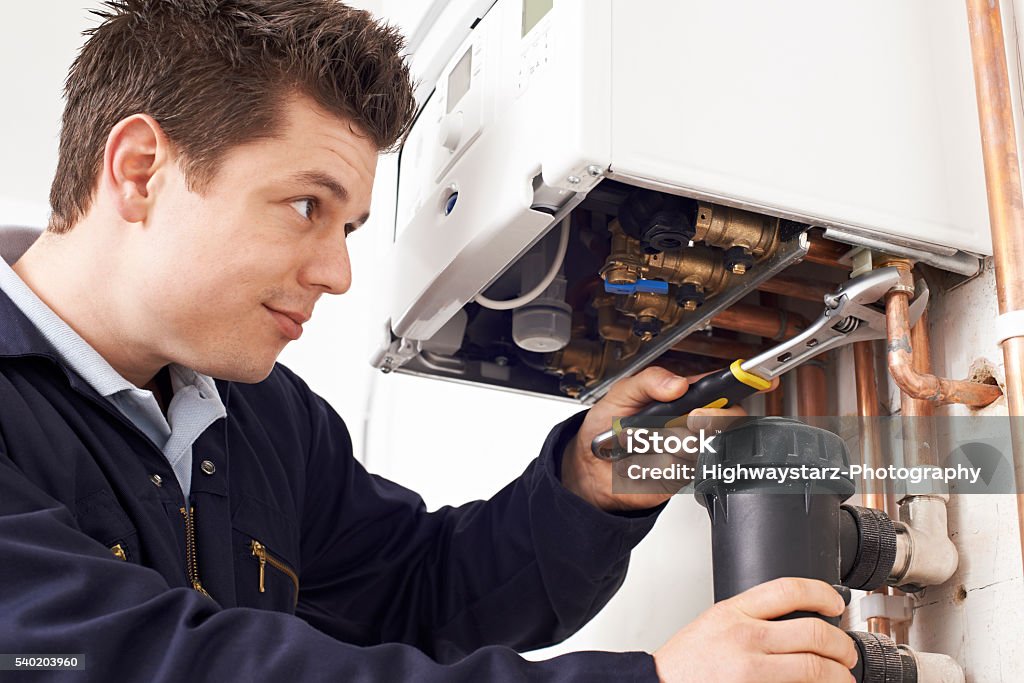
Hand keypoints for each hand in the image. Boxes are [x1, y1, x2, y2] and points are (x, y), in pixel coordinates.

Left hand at [561, 366, 774, 511]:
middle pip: (726, 420)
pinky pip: (684, 470)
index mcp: (682, 398)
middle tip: (690, 417)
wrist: (589, 467)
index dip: (744, 383)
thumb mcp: (621, 393)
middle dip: (713, 417)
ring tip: (647, 440)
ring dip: (674, 442)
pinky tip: (648, 459)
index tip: (762, 379)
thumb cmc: (606, 427)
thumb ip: (648, 381)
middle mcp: (690, 425)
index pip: (720, 389)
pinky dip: (663, 464)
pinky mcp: (680, 478)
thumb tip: (676, 383)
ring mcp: (688, 452)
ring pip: (703, 446)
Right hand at [653, 577, 857, 682]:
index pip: (789, 590)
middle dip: (841, 645)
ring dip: (838, 675)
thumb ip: (748, 617)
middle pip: (813, 633)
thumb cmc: (685, 662)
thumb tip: (793, 620)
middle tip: (846, 652)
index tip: (835, 603)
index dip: (822, 594)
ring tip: (841, 677)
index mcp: (733, 612)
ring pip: (814, 668)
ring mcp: (751, 671)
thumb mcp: (713, 622)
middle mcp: (744, 638)